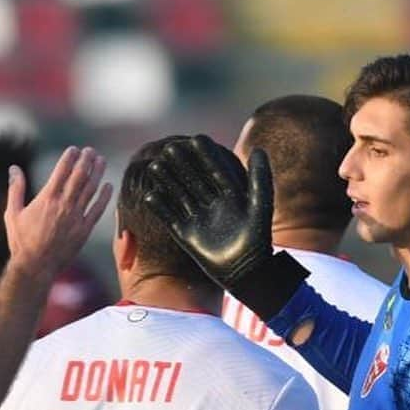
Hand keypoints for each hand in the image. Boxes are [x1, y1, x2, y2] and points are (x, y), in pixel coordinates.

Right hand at [4, 146, 111, 282]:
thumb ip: (15, 189)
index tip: (74, 150)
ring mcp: (76, 217)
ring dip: (97, 173)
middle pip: (79, 176)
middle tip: (90, 151)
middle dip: (86, 160)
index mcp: (47, 198)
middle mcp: (64, 204)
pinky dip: (104, 196)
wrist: (35, 266)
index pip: (62, 170)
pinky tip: (108, 185)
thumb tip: (13, 168)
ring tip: (101, 161)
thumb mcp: (12, 213)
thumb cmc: (21, 242)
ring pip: (91, 189)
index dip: (70, 157)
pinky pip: (98, 209)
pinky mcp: (84, 230)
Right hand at [142, 135, 272, 287]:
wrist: (246, 271)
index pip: (216, 170)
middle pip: (194, 180)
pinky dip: (160, 208)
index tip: (195, 138)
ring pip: (180, 196)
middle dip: (182, 165)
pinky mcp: (187, 236)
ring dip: (168, 181)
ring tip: (154, 166)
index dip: (206, 155)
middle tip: (169, 148)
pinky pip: (171, 219)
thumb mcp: (260, 205)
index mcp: (231, 196)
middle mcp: (213, 206)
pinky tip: (149, 196)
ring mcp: (199, 220)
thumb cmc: (258, 239)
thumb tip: (259, 148)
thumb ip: (260, 177)